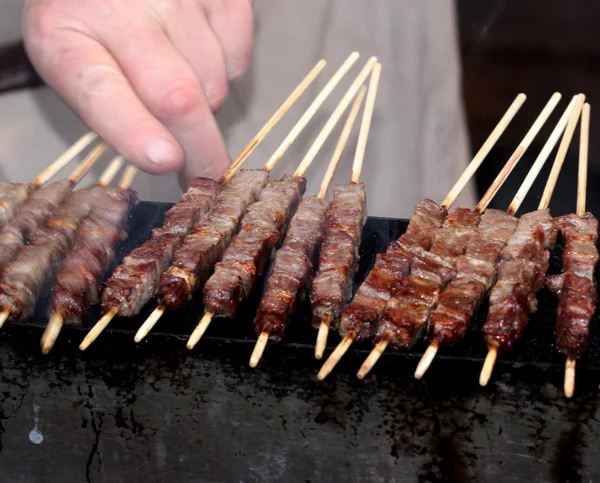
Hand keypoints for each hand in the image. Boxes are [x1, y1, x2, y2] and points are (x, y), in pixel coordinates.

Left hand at [23, 0, 252, 183]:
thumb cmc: (93, 20)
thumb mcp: (75, 60)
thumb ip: (110, 108)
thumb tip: (169, 158)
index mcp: (64, 33)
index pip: (99, 89)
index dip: (134, 130)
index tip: (165, 160)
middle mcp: (117, 8)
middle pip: (176, 95)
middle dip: (201, 150)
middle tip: (209, 176)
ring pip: (214, 83)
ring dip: (208, 103)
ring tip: (184, 84)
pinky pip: (238, 57)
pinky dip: (227, 72)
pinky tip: (201, 56)